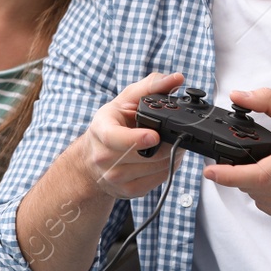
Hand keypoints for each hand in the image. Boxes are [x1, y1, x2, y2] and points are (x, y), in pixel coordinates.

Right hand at [77, 71, 183, 199]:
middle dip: (167, 142)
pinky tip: (164, 156)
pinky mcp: (128, 191)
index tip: (154, 136)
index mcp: (101, 131)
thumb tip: (176, 78)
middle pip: (145, 155)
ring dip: (172, 155)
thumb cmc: (111, 125)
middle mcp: (104, 157)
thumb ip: (151, 86)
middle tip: (178, 132)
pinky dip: (168, 167)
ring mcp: (115, 177)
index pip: (116, 139)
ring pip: (157, 168)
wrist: (92, 158)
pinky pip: (159, 180)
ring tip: (170, 142)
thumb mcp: (125, 100)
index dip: (137, 138)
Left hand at [203, 88, 270, 223]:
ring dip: (252, 185)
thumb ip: (268, 101)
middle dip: (240, 173)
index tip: (210, 171)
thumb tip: (238, 96)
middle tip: (244, 159)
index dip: (229, 175)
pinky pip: (269, 208)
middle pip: (251, 186)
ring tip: (265, 168)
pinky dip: (264, 196)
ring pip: (258, 199)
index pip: (256, 175)